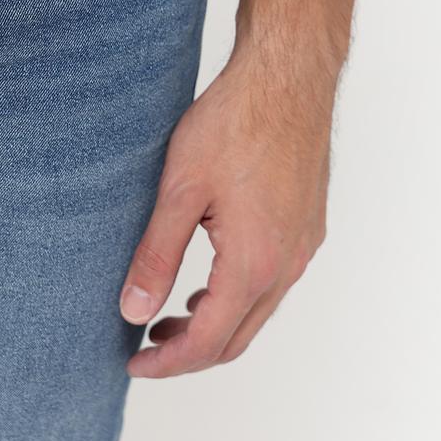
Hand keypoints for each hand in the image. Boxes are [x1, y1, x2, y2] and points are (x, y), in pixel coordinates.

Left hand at [119, 23, 347, 377]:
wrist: (287, 76)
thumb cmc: (235, 121)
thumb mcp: (181, 189)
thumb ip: (157, 254)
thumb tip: (133, 311)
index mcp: (254, 262)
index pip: (207, 342)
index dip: (166, 364)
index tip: (132, 364)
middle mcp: (288, 263)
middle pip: (237, 337)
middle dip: (189, 352)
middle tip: (146, 344)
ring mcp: (304, 244)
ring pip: (258, 311)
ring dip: (216, 323)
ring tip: (172, 314)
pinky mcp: (308, 223)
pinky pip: (275, 280)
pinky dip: (239, 295)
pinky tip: (212, 275)